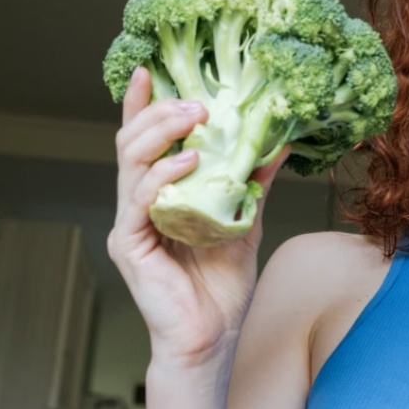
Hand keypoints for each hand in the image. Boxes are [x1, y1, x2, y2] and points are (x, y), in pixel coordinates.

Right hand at [106, 66, 289, 368]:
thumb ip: (252, 182)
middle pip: (132, 142)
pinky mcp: (130, 244)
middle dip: (160, 111)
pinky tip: (189, 161)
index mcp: (158, 193)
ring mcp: (130, 223)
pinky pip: (140, 200)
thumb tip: (278, 142)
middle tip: (196, 98)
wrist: (211, 339)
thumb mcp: (243, 221)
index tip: (151, 68)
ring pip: (130, 162)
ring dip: (162, 133)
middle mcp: (136, 203)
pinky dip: (163, 175)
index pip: (144, 140)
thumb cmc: (221, 287)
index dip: (142, 104)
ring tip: (195, 116)